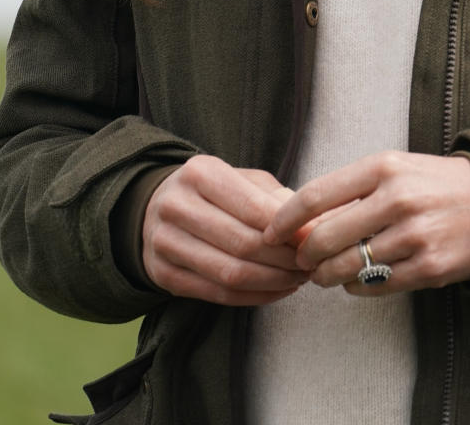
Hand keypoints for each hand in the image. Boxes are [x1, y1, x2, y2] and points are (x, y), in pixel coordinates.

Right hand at [142, 155, 309, 305]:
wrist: (155, 208)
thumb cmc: (213, 192)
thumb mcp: (241, 179)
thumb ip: (274, 198)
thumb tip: (312, 227)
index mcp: (199, 173)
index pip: (252, 207)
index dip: (287, 229)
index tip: (313, 238)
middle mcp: (176, 206)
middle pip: (242, 243)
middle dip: (283, 259)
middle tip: (310, 263)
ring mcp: (165, 243)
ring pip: (230, 273)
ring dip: (272, 281)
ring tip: (297, 279)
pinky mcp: (163, 275)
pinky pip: (217, 294)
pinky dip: (253, 297)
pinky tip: (276, 291)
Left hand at [263, 151, 469, 295]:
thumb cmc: (430, 183)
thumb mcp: (393, 169)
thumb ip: (350, 189)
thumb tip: (300, 220)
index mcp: (384, 167)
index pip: (317, 195)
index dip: (286, 219)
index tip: (270, 233)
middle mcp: (398, 198)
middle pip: (326, 237)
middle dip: (306, 255)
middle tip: (303, 260)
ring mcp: (414, 235)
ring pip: (348, 267)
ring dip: (328, 276)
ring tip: (326, 273)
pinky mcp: (428, 267)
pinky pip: (375, 286)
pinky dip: (357, 287)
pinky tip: (357, 279)